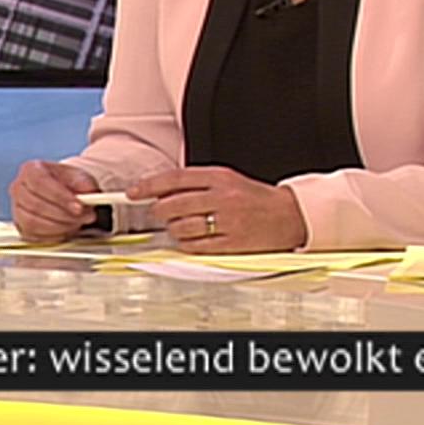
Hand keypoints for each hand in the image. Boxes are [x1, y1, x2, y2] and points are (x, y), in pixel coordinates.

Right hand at [8, 160, 99, 240]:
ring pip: (33, 222)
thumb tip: (86, 196)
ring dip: (59, 226)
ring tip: (77, 223)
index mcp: (31, 169)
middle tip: (84, 217)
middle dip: (63, 214)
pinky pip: (34, 236)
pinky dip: (53, 236)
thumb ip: (84, 185)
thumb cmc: (69, 184)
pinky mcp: (20, 227)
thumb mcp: (81, 178)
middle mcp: (18, 188)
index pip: (40, 182)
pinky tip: (66, 230)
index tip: (78, 207)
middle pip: (36, 204)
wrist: (64, 194)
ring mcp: (17, 208)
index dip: (59, 196)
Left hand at [127, 166, 306, 253]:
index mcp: (219, 177)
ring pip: (182, 227)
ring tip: (177, 227)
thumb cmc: (254, 198)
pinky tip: (189, 240)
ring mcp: (227, 221)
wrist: (289, 215)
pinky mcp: (232, 243)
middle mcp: (222, 197)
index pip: (175, 178)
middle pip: (174, 205)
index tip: (134, 192)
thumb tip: (162, 190)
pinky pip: (196, 246)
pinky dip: (186, 244)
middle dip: (158, 211)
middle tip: (156, 213)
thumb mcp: (227, 180)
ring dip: (173, 229)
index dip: (149, 186)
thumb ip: (197, 183)